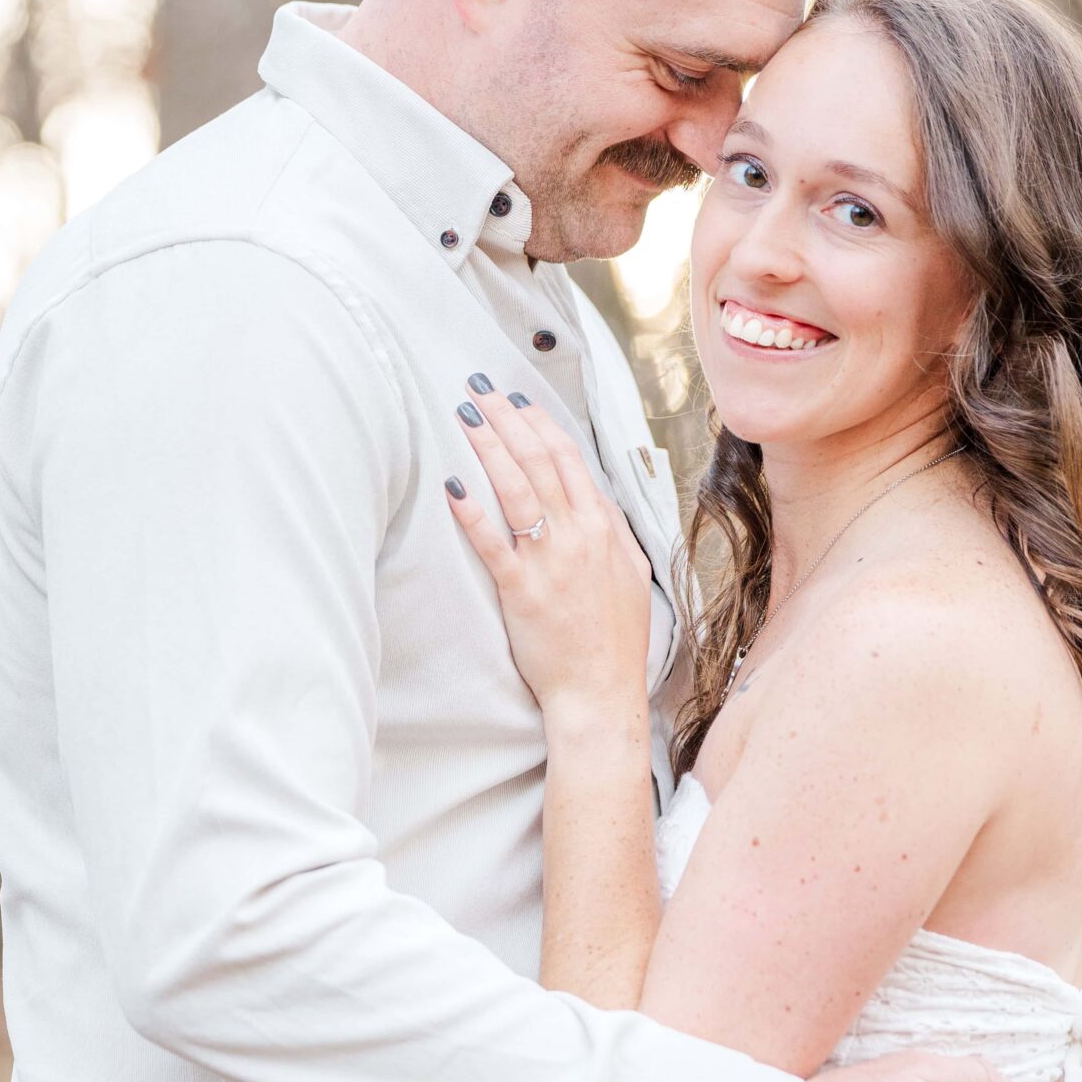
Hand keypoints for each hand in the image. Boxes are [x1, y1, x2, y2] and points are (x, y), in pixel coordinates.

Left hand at [442, 385, 652, 728]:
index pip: (570, 460)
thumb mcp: (631, 576)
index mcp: (603, 530)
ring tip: (465, 415)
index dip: (541, 425)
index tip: (518, 400)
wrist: (601, 692)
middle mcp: (578, 537)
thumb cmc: (613, 641)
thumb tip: (593, 501)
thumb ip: (612, 533)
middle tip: (479, 389)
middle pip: (540, 461)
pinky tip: (451, 486)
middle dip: (508, 419)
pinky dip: (472, 513)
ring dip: (489, 447)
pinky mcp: (521, 590)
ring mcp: (550, 562)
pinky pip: (493, 543)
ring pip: (517, 489)